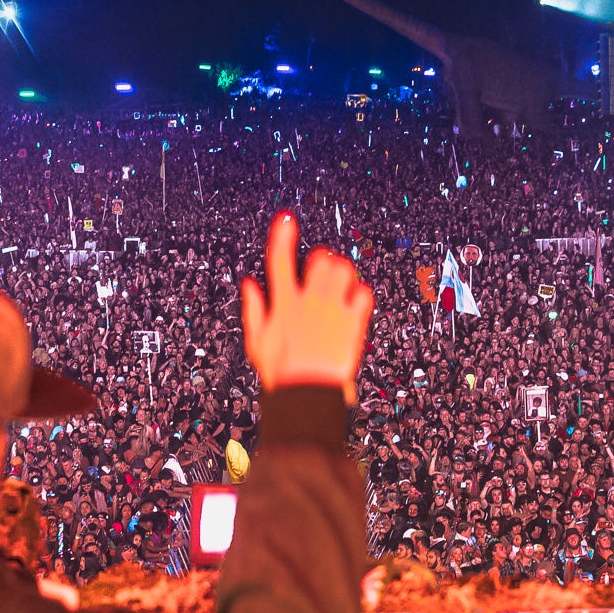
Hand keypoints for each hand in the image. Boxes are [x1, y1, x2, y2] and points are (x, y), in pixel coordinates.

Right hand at [240, 210, 373, 404]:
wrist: (308, 392)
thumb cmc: (282, 372)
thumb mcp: (257, 341)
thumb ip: (253, 309)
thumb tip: (249, 286)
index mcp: (284, 303)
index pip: (280, 259)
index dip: (282, 235)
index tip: (286, 220)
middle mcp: (309, 300)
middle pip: (320, 259)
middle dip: (321, 259)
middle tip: (322, 270)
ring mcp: (333, 309)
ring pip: (343, 269)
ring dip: (342, 271)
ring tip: (340, 283)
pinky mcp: (353, 321)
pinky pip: (364, 293)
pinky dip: (361, 294)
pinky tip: (355, 302)